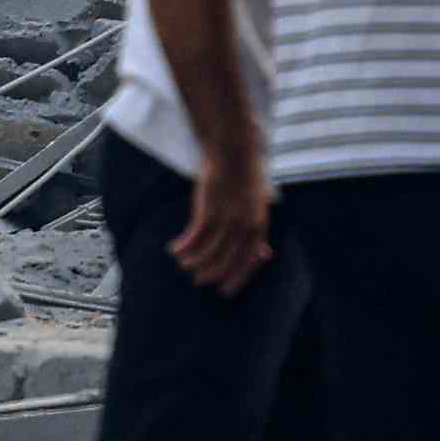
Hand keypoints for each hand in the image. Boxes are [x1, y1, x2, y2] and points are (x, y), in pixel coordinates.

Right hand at [179, 142, 272, 292]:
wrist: (233, 150)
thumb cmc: (245, 179)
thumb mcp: (259, 208)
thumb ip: (259, 233)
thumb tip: (265, 256)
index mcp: (258, 226)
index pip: (248, 262)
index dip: (236, 278)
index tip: (224, 290)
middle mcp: (244, 226)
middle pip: (226, 261)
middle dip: (211, 275)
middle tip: (198, 281)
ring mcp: (226, 218)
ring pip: (208, 253)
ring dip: (193, 262)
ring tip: (183, 264)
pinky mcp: (208, 209)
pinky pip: (193, 238)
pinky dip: (183, 247)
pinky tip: (174, 250)